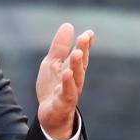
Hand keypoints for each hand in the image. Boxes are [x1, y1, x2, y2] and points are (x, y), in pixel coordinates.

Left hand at [36, 23, 93, 139]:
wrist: (49, 114)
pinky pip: (67, 93)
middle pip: (80, 64)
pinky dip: (68, 84)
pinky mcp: (63, 103)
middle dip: (83, 50)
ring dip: (76, 65)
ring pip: (76, 78)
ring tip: (76, 52)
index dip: (85, 44)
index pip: (81, 54)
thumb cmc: (53, 87)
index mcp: (73, 69)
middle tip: (85, 37)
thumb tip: (68, 25)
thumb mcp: (52, 64)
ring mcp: (70, 91)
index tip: (89, 32)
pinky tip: (67, 73)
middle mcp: (75, 80)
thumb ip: (60, 47)